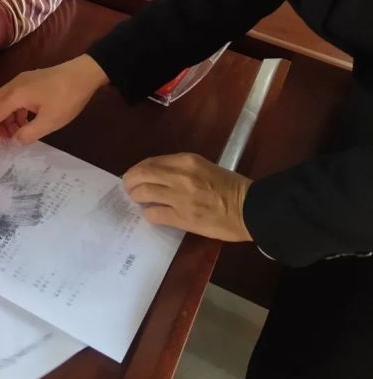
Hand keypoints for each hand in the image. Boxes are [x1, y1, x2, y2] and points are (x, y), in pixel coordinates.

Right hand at [0, 54, 107, 144]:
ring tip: (19, 132)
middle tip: (5, 138)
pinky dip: (15, 111)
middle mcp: (14, 85)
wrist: (85, 73)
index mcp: (15, 95)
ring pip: (4, 101)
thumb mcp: (49, 122)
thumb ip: (28, 134)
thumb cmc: (67, 98)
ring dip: (6, 118)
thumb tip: (14, 140)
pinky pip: (15, 97)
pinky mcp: (31, 80)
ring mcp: (23, 80)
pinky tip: (28, 120)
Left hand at [123, 153, 252, 240]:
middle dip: (130, 181)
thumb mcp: (204, 167)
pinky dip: (149, 213)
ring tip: (137, 200)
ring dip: (136, 197)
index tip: (135, 175)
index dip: (138, 169)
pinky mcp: (182, 218)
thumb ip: (180, 169)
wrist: (249, 209)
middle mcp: (179, 176)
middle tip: (129, 188)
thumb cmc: (230, 187)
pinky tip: (151, 214)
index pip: (151, 162)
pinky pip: (154, 214)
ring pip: (143, 193)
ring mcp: (180, 197)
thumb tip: (156, 175)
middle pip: (141, 175)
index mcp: (186, 160)